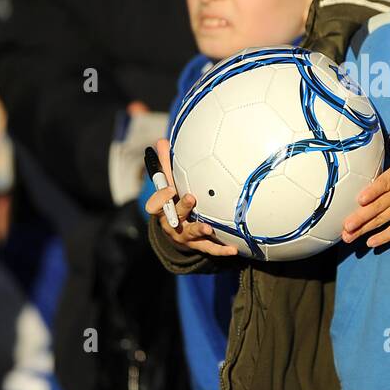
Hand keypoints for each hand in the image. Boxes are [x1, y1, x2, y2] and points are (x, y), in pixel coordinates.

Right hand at [144, 136, 237, 256]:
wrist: (176, 232)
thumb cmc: (174, 202)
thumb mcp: (168, 185)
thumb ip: (166, 165)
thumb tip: (161, 140)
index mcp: (163, 208)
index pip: (157, 203)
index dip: (161, 196)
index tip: (170, 188)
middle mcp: (171, 223)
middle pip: (174, 217)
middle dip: (182, 208)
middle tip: (190, 198)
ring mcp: (184, 236)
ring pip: (190, 234)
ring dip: (199, 230)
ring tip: (207, 229)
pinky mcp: (198, 245)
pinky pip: (209, 248)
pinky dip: (221, 249)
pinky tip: (233, 249)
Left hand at [342, 112, 389, 247]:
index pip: (386, 182)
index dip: (373, 191)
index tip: (360, 199)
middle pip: (379, 206)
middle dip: (360, 217)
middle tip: (344, 227)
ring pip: (383, 220)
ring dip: (365, 229)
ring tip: (349, 236)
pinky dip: (385, 237)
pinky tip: (371, 244)